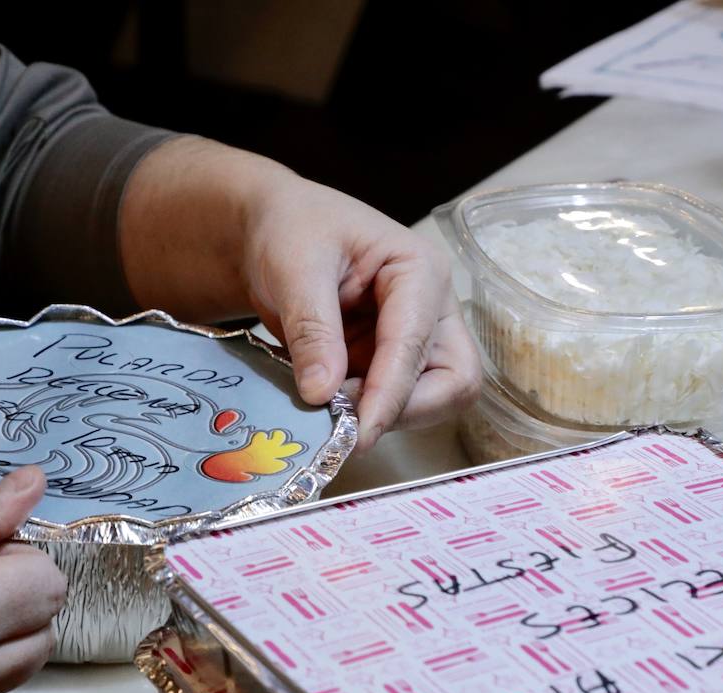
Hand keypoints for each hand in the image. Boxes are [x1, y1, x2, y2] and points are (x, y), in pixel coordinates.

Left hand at [119, 137, 480, 451]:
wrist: (270, 231)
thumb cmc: (290, 229)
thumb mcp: (295, 268)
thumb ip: (312, 329)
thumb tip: (322, 393)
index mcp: (420, 270)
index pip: (416, 344)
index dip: (390, 394)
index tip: (358, 433)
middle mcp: (430, 309)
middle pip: (453, 381)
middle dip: (405, 411)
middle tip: (345, 425)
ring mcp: (413, 340)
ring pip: (429, 400)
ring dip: (383, 417)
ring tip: (327, 414)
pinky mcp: (387, 364)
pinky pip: (391, 404)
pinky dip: (362, 415)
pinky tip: (324, 410)